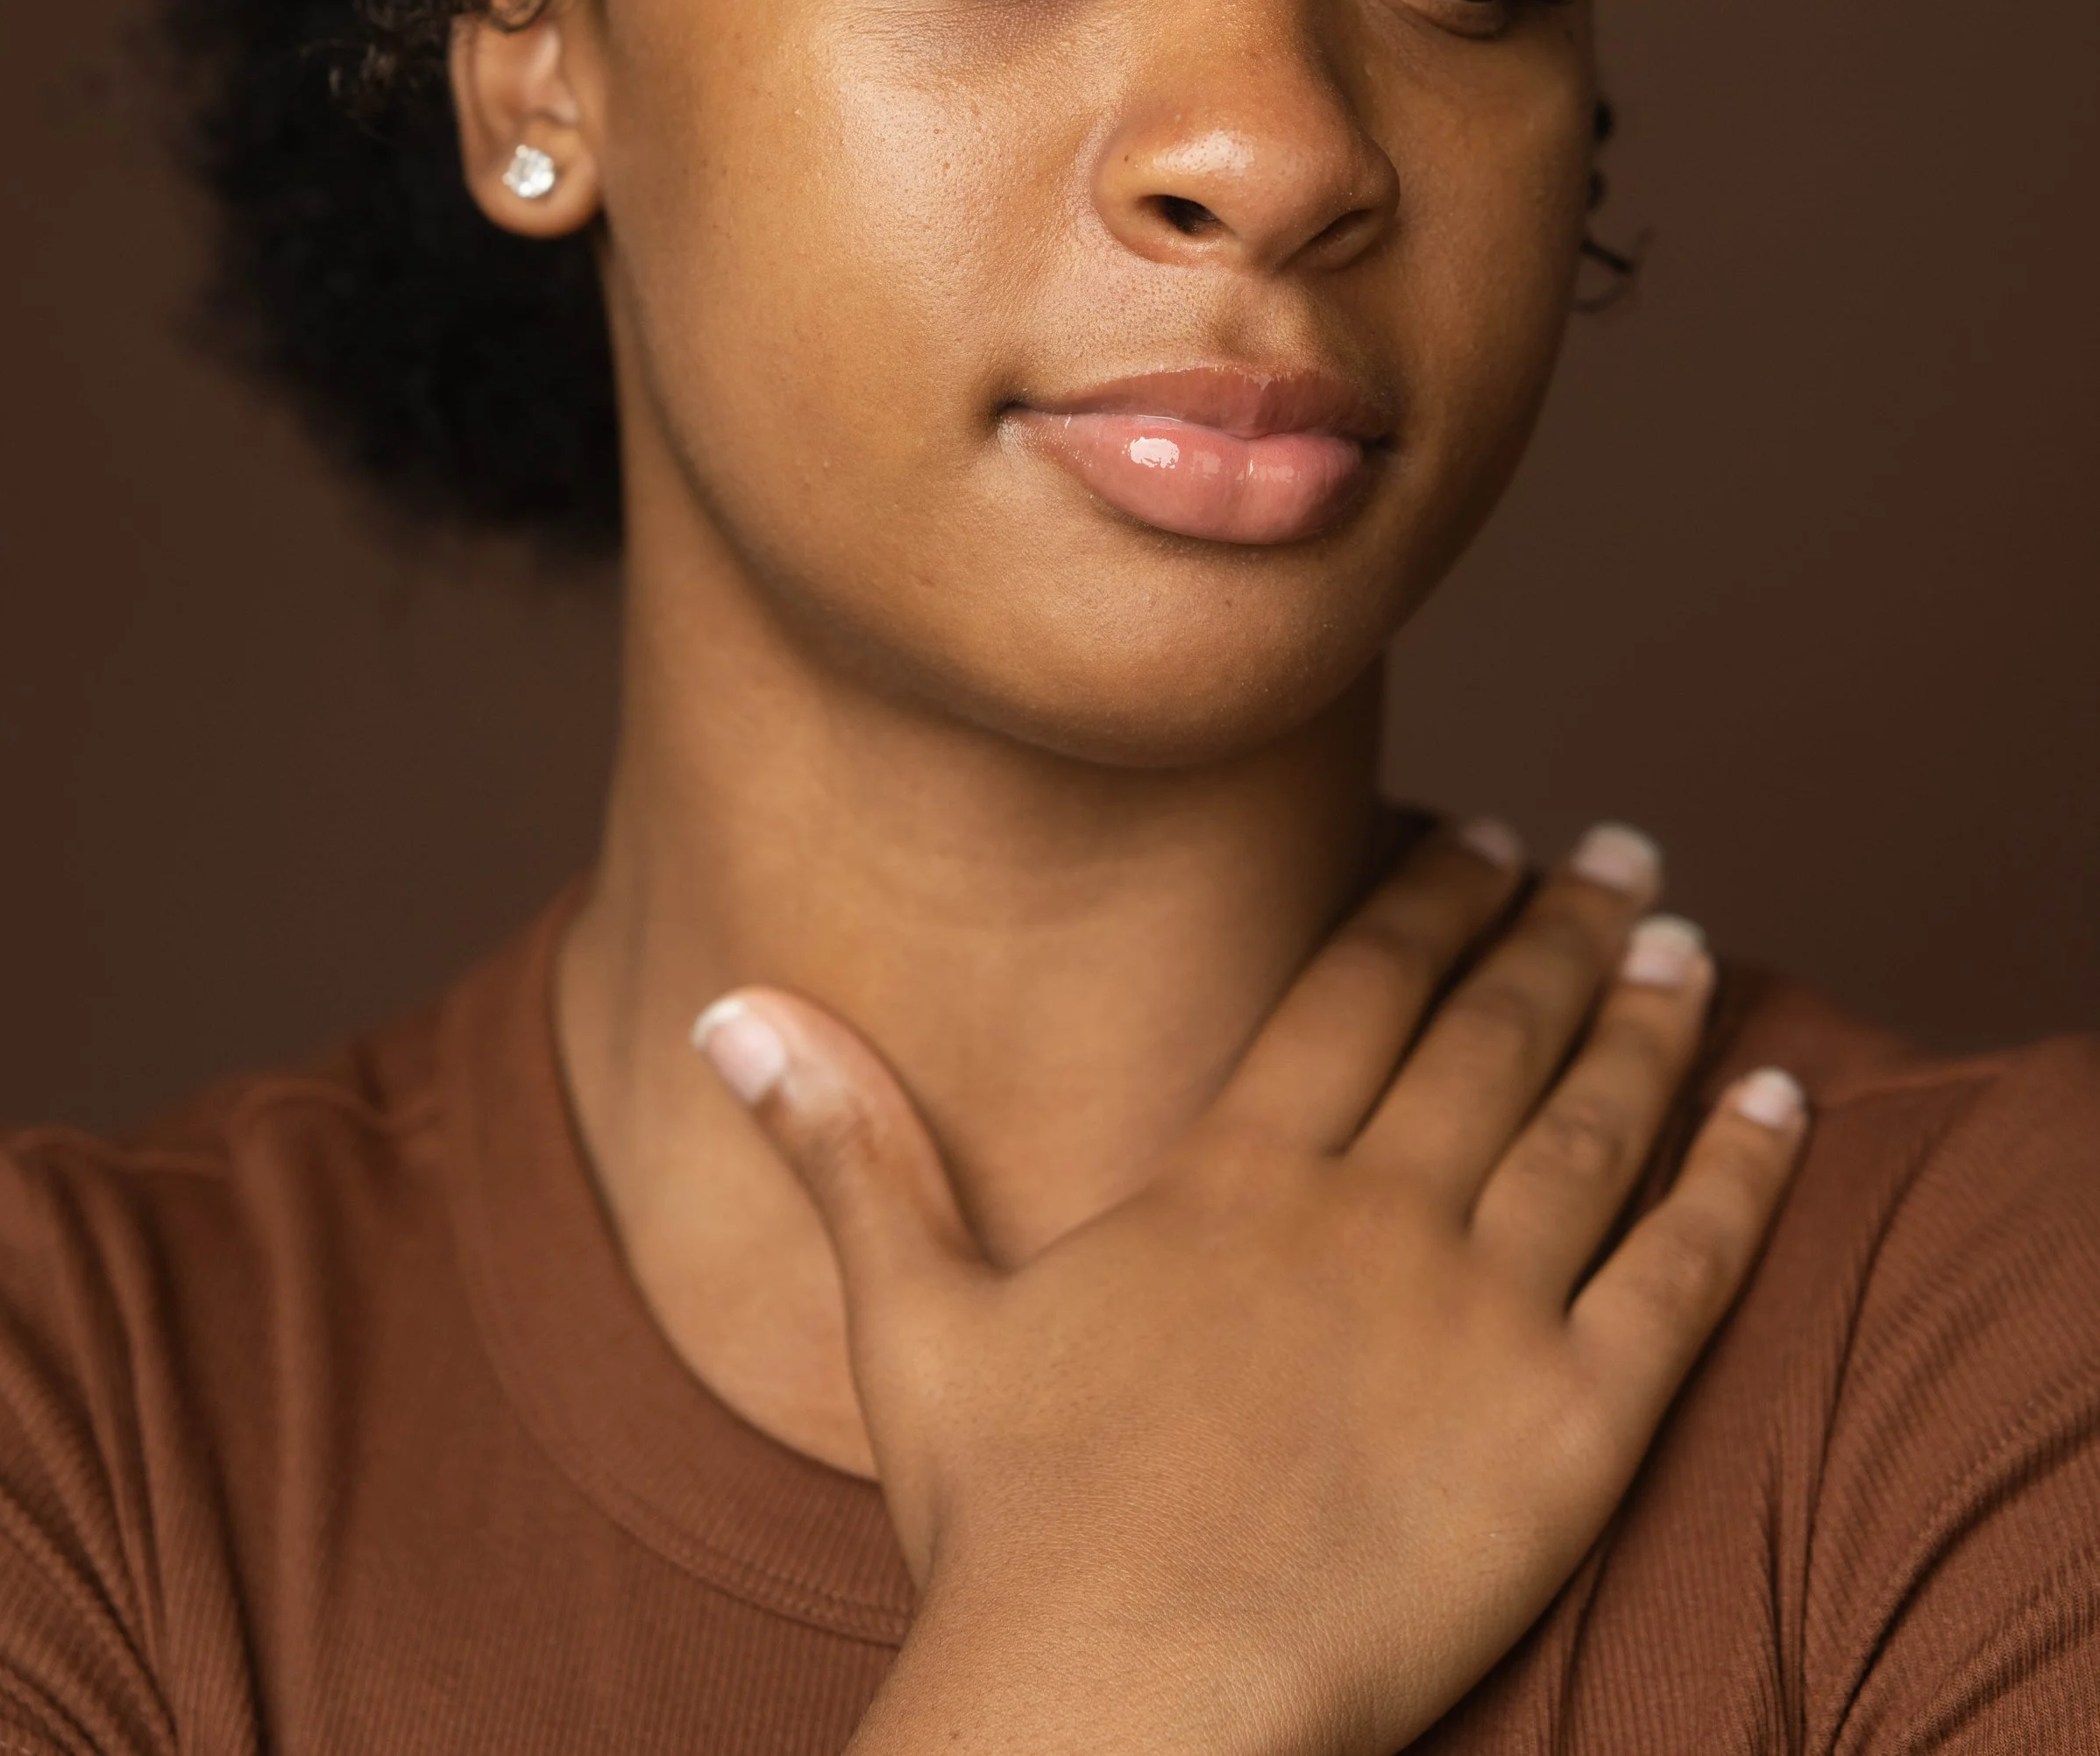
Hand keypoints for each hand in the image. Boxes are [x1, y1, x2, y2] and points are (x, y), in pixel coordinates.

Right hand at [693, 822, 1807, 1755]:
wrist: (1124, 1702)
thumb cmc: (1009, 1526)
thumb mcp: (911, 1318)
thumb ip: (846, 1148)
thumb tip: (727, 1007)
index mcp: (1235, 1175)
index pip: (1360, 985)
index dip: (1432, 899)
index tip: (1489, 837)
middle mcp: (1370, 1212)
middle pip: (1493, 1025)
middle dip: (1564, 924)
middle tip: (1620, 848)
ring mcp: (1478, 1314)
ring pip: (1595, 1119)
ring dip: (1654, 1013)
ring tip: (1691, 936)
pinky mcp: (1569, 1432)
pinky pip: (1682, 1276)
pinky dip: (1741, 1179)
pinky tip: (1781, 1106)